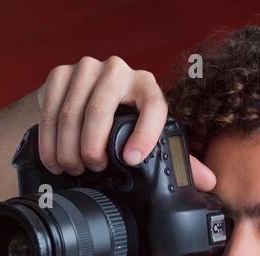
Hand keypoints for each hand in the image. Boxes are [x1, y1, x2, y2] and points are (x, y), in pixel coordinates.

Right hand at [34, 55, 214, 187]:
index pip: (153, 105)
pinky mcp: (60, 73)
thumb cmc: (121, 124)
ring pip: (72, 113)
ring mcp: (87, 69)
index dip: (145, 133)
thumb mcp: (148, 138)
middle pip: (101, 110)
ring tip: (71, 167)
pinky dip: (49, 140)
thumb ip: (178, 159)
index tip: (131, 159)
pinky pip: (50, 110)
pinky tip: (54, 158)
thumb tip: (209, 182)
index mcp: (146, 86)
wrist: (82, 100)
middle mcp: (118, 71)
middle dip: (92, 148)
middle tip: (90, 169)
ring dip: (68, 148)